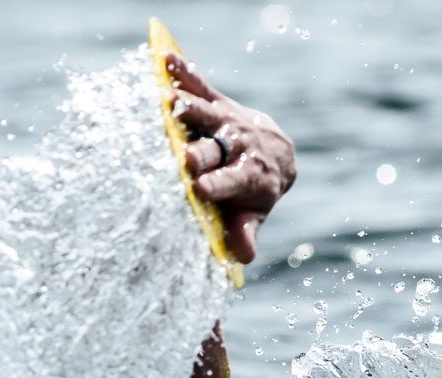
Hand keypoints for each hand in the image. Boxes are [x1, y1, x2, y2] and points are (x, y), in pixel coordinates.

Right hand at [164, 51, 296, 264]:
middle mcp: (238, 146)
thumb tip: (244, 257)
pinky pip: (200, 86)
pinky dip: (184, 72)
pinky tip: (165, 57)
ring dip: (188, 109)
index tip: (202, 190)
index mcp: (248, 177)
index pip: (231, 183)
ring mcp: (227, 121)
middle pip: (215, 150)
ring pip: (206, 115)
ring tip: (168, 101)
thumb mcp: (254, 212)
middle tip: (185, 157)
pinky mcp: (218, 102)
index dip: (218, 186)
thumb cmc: (255, 189)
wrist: (276, 152)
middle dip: (200, 154)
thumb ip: (246, 231)